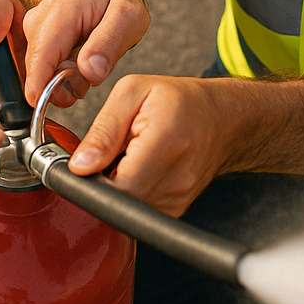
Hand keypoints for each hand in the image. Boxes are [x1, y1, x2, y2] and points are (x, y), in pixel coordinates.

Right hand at [20, 0, 149, 108]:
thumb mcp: (128, 16)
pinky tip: (76, 61)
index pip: (40, 59)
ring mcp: (31, 29)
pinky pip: (42, 70)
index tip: (60, 101)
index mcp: (59, 11)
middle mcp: (37, 19)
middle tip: (93, 71)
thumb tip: (90, 72)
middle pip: (37, 71)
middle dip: (64, 84)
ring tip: (88, 62)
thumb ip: (109, 43)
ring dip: (64, 79)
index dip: (43, 89)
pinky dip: (60, 73)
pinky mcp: (31, 40)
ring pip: (40, 73)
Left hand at [67, 74, 233, 216]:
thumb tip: (79, 167)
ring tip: (129, 157)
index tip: (89, 161)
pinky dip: (131, 191)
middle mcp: (176, 179)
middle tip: (111, 152)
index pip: (116, 187)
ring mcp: (178, 200)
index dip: (92, 179)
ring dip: (116, 186)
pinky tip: (140, 169)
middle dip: (102, 180)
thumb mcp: (133, 93)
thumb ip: (103, 130)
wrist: (224, 119)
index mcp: (165, 142)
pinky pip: (137, 209)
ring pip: (125, 208)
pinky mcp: (174, 211)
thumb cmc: (182, 101)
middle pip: (117, 200)